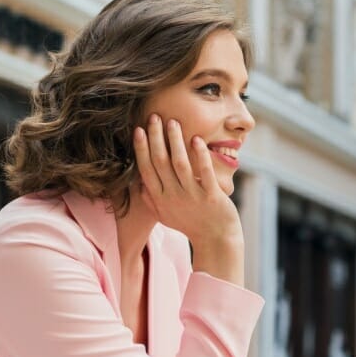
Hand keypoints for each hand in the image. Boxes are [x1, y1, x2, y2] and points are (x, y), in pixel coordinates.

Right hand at [132, 114, 242, 252]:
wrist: (216, 239)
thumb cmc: (191, 225)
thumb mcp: (166, 216)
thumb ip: (152, 200)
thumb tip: (140, 184)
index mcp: (160, 199)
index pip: (146, 170)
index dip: (141, 149)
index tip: (138, 129)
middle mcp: (173, 197)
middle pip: (160, 162)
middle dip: (156, 138)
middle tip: (154, 117)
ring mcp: (192, 197)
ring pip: (179, 164)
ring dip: (175, 141)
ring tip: (173, 122)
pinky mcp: (211, 197)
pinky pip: (204, 172)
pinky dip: (200, 156)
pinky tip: (196, 139)